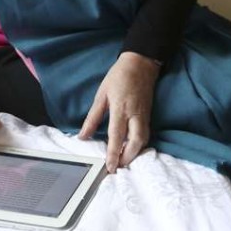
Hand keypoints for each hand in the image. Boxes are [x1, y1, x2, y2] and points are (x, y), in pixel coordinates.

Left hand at [79, 51, 160, 172]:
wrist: (141, 63)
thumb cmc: (119, 76)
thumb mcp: (101, 94)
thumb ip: (92, 117)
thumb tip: (82, 136)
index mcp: (120, 109)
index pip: (117, 136)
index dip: (113, 153)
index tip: (110, 167)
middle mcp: (135, 115)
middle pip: (135, 143)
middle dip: (127, 158)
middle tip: (117, 168)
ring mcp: (144, 115)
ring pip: (143, 140)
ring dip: (134, 153)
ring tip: (123, 161)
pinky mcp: (148, 114)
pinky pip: (145, 134)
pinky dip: (139, 145)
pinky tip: (131, 149)